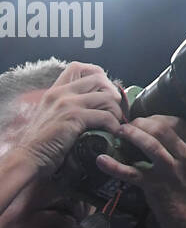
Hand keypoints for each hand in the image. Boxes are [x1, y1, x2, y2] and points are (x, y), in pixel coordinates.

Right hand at [11, 62, 124, 177]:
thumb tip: (95, 100)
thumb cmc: (42, 143)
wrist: (28, 160)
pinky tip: (112, 132)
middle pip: (99, 78)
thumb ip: (68, 104)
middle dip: (112, 93)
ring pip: (107, 96)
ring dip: (116, 111)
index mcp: (55, 91)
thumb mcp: (51, 115)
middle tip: (114, 109)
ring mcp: (67, 104)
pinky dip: (113, 125)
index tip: (104, 91)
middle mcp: (61, 93)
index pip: (78, 67)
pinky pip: (105, 116)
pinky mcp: (73, 118)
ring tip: (114, 122)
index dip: (97, 75)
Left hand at [97, 116, 185, 227]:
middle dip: (144, 121)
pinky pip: (132, 172)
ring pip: (150, 144)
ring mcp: (171, 171)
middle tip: (131, 122)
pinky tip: (101, 160)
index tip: (150, 116)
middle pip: (164, 127)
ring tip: (119, 131)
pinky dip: (114, 166)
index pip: (182, 121)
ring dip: (131, 134)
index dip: (162, 115)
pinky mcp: (155, 186)